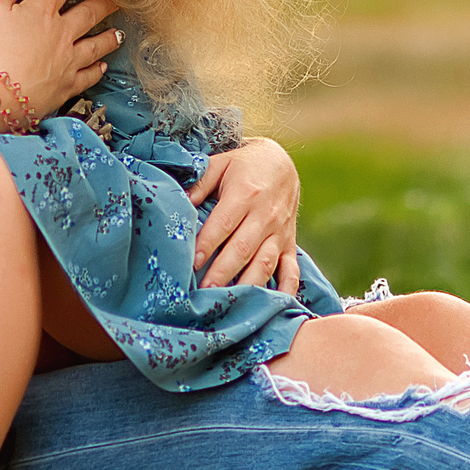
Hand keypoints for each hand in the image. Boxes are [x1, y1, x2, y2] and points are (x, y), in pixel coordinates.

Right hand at [0, 0, 123, 118]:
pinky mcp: (66, 85)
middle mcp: (62, 33)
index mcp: (42, 10)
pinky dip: (96, 71)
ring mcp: (67, 61)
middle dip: (106, 2)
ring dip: (108, 37)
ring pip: (94, 45)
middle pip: (89, 13)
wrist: (0, 95)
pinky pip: (87, 76)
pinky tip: (102, 67)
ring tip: (118, 32)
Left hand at [187, 137, 301, 293]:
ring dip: (247, 285)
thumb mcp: (220, 164)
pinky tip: (275, 305)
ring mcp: (279, 232)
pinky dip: (286, 289)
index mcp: (246, 194)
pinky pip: (291, 269)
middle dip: (223, 272)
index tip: (192, 263)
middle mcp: (265, 215)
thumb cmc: (243, 166)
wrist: (282, 163)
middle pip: (243, 248)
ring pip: (264, 262)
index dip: (208, 244)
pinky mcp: (289, 244)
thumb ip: (199, 183)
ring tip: (230, 303)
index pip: (224, 223)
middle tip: (205, 291)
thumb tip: (178, 202)